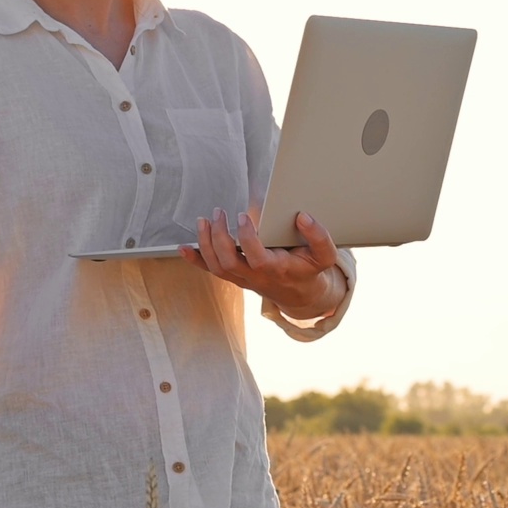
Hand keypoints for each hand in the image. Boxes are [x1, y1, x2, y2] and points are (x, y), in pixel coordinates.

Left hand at [179, 208, 344, 319]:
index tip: (244, 216)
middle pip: (229, 262)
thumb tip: (302, 216)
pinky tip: (183, 248)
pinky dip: (195, 260)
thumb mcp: (324, 256)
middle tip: (219, 213)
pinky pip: (211, 271)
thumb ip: (320, 237)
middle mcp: (255, 277)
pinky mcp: (235, 276)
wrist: (301, 294)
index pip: (256, 257)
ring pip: (217, 267)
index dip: (247, 238)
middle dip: (219, 237)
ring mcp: (243, 279)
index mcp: (276, 269)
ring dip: (205, 245)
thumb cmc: (309, 270)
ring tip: (203, 221)